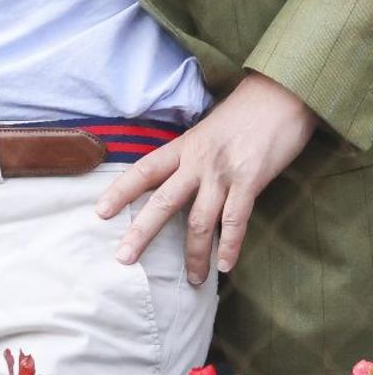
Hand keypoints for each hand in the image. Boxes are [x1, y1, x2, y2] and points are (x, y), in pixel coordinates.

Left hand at [96, 73, 317, 282]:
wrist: (277, 96)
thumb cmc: (242, 115)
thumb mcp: (206, 131)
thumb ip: (191, 156)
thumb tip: (179, 181)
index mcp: (182, 146)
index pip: (143, 171)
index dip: (120, 192)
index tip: (100, 212)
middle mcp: (197, 161)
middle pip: (163, 201)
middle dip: (142, 232)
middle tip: (124, 258)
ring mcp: (223, 172)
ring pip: (199, 220)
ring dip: (194, 254)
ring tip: (191, 280)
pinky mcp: (251, 181)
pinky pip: (236, 220)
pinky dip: (230, 246)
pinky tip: (225, 267)